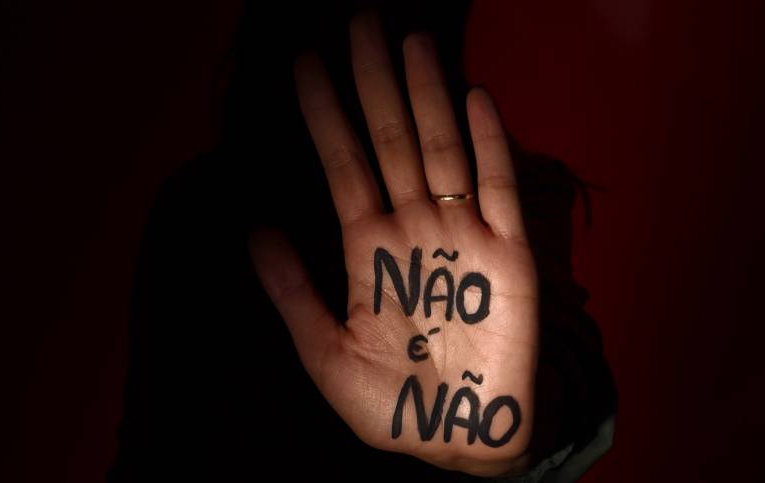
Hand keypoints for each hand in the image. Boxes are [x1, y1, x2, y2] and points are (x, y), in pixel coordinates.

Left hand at [248, 11, 537, 476]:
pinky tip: (474, 100)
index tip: (304, 65)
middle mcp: (414, 229)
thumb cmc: (392, 406)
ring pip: (441, 150)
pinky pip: (500, 190)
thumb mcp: (325, 354)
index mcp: (368, 249)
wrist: (460, 440)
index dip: (324, 116)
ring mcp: (463, 236)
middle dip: (374, 83)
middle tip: (360, 22)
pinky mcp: (509, 255)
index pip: (343, 165)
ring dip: (428, 96)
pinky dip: (489, 147)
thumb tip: (254, 229)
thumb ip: (293, 293)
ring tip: (409, 43)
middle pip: (392, 140)